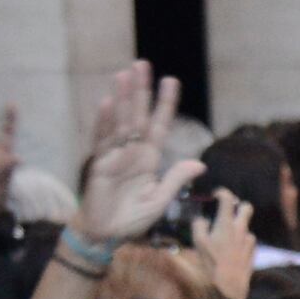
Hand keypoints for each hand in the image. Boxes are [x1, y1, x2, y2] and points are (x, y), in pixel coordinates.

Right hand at [73, 59, 189, 243]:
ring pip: (120, 121)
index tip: (172, 80)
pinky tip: (108, 103)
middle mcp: (132, 151)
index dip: (165, 104)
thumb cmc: (132, 219)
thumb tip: (200, 164)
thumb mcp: (159, 200)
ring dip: (122, 98)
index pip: (159, 125)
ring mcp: (114, 154)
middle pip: (138, 115)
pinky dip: (105, 122)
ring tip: (124, 74)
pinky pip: (102, 139)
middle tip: (143, 64)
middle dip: (141, 90)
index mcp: (149, 158)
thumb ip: (175, 180)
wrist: (105, 234)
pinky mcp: (99, 163)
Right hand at [190, 184, 257, 298]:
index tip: (216, 195)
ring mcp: (249, 240)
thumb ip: (199, 225)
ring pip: (245, 226)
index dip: (222, 193)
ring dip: (236, 228)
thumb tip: (203, 219)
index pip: (228, 198)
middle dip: (238, 206)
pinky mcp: (253, 251)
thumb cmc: (211, 262)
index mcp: (227, 223)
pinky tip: (230, 252)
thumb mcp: (198, 242)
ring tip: (223, 239)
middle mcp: (241, 228)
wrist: (230, 284)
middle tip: (228, 212)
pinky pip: (246, 240)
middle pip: (246, 207)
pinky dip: (239, 241)